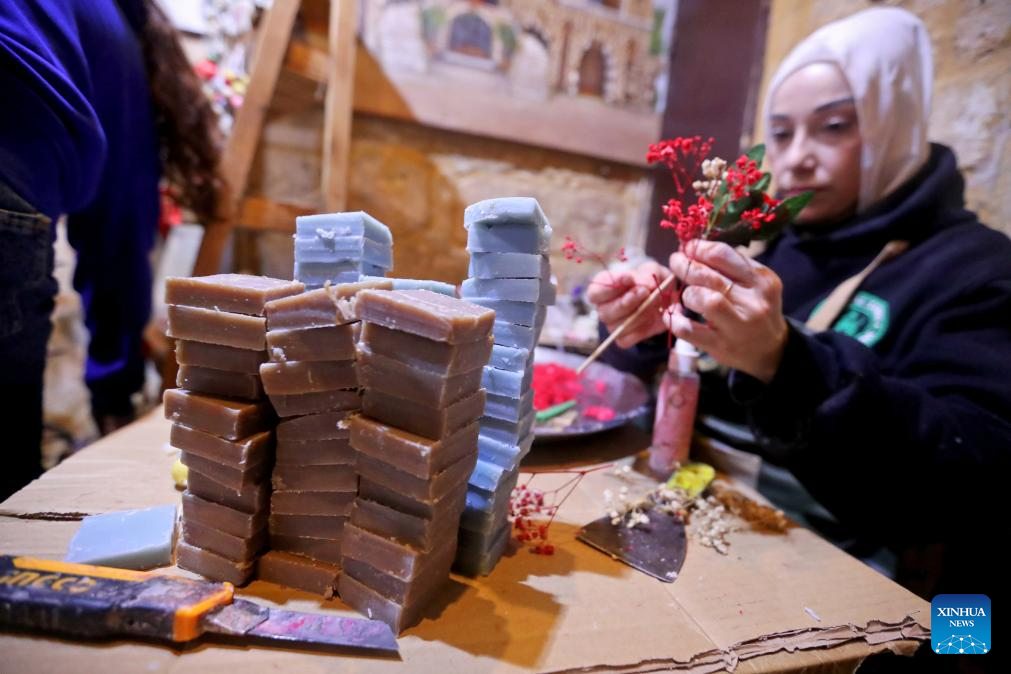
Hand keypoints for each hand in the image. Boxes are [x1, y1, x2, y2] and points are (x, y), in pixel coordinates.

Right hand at [586, 261, 670, 347]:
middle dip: (627, 302)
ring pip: (619, 326)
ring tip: (655, 302)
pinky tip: (653, 316)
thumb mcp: (652, 271)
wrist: (665, 301)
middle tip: (645, 292)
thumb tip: (647, 285)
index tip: (629, 278)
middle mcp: (603, 308)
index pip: (595, 292)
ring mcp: (612, 325)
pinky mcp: (623, 339)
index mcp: (601, 289)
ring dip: (640, 314)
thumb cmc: (651, 281)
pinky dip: (644, 327)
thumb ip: (648, 274)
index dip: (611, 286)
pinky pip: (629, 338)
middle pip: (605, 312)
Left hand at [665, 240, 787, 382]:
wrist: (770, 350)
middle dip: (685, 266)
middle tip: (676, 261)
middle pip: (709, 277)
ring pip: (702, 299)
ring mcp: (737, 326)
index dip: (699, 248)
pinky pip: (688, 329)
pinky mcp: (720, 346)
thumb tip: (693, 248)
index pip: (723, 255)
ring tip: (686, 295)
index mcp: (762, 280)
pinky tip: (673, 314)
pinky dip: (674, 320)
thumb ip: (731, 266)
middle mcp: (753, 302)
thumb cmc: (756, 309)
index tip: (687, 247)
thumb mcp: (756, 284)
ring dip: (686, 294)